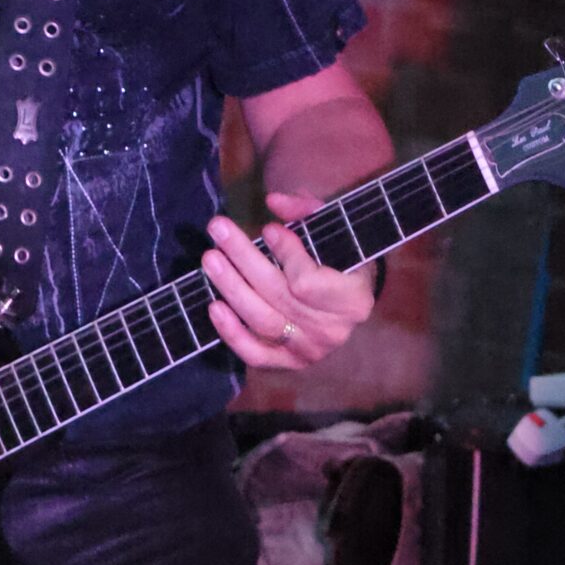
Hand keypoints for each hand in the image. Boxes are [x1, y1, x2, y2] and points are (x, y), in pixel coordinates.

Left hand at [201, 195, 375, 370]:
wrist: (347, 304)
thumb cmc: (340, 260)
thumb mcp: (334, 231)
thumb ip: (307, 212)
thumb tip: (273, 201)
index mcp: (354, 300)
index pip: (308, 281)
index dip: (286, 254)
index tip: (267, 228)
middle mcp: (333, 331)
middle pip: (278, 295)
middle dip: (244, 259)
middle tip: (218, 229)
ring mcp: (309, 351)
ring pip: (262, 321)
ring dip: (231, 288)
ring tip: (210, 259)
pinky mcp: (288, 363)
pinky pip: (255, 354)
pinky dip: (232, 333)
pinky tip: (214, 306)